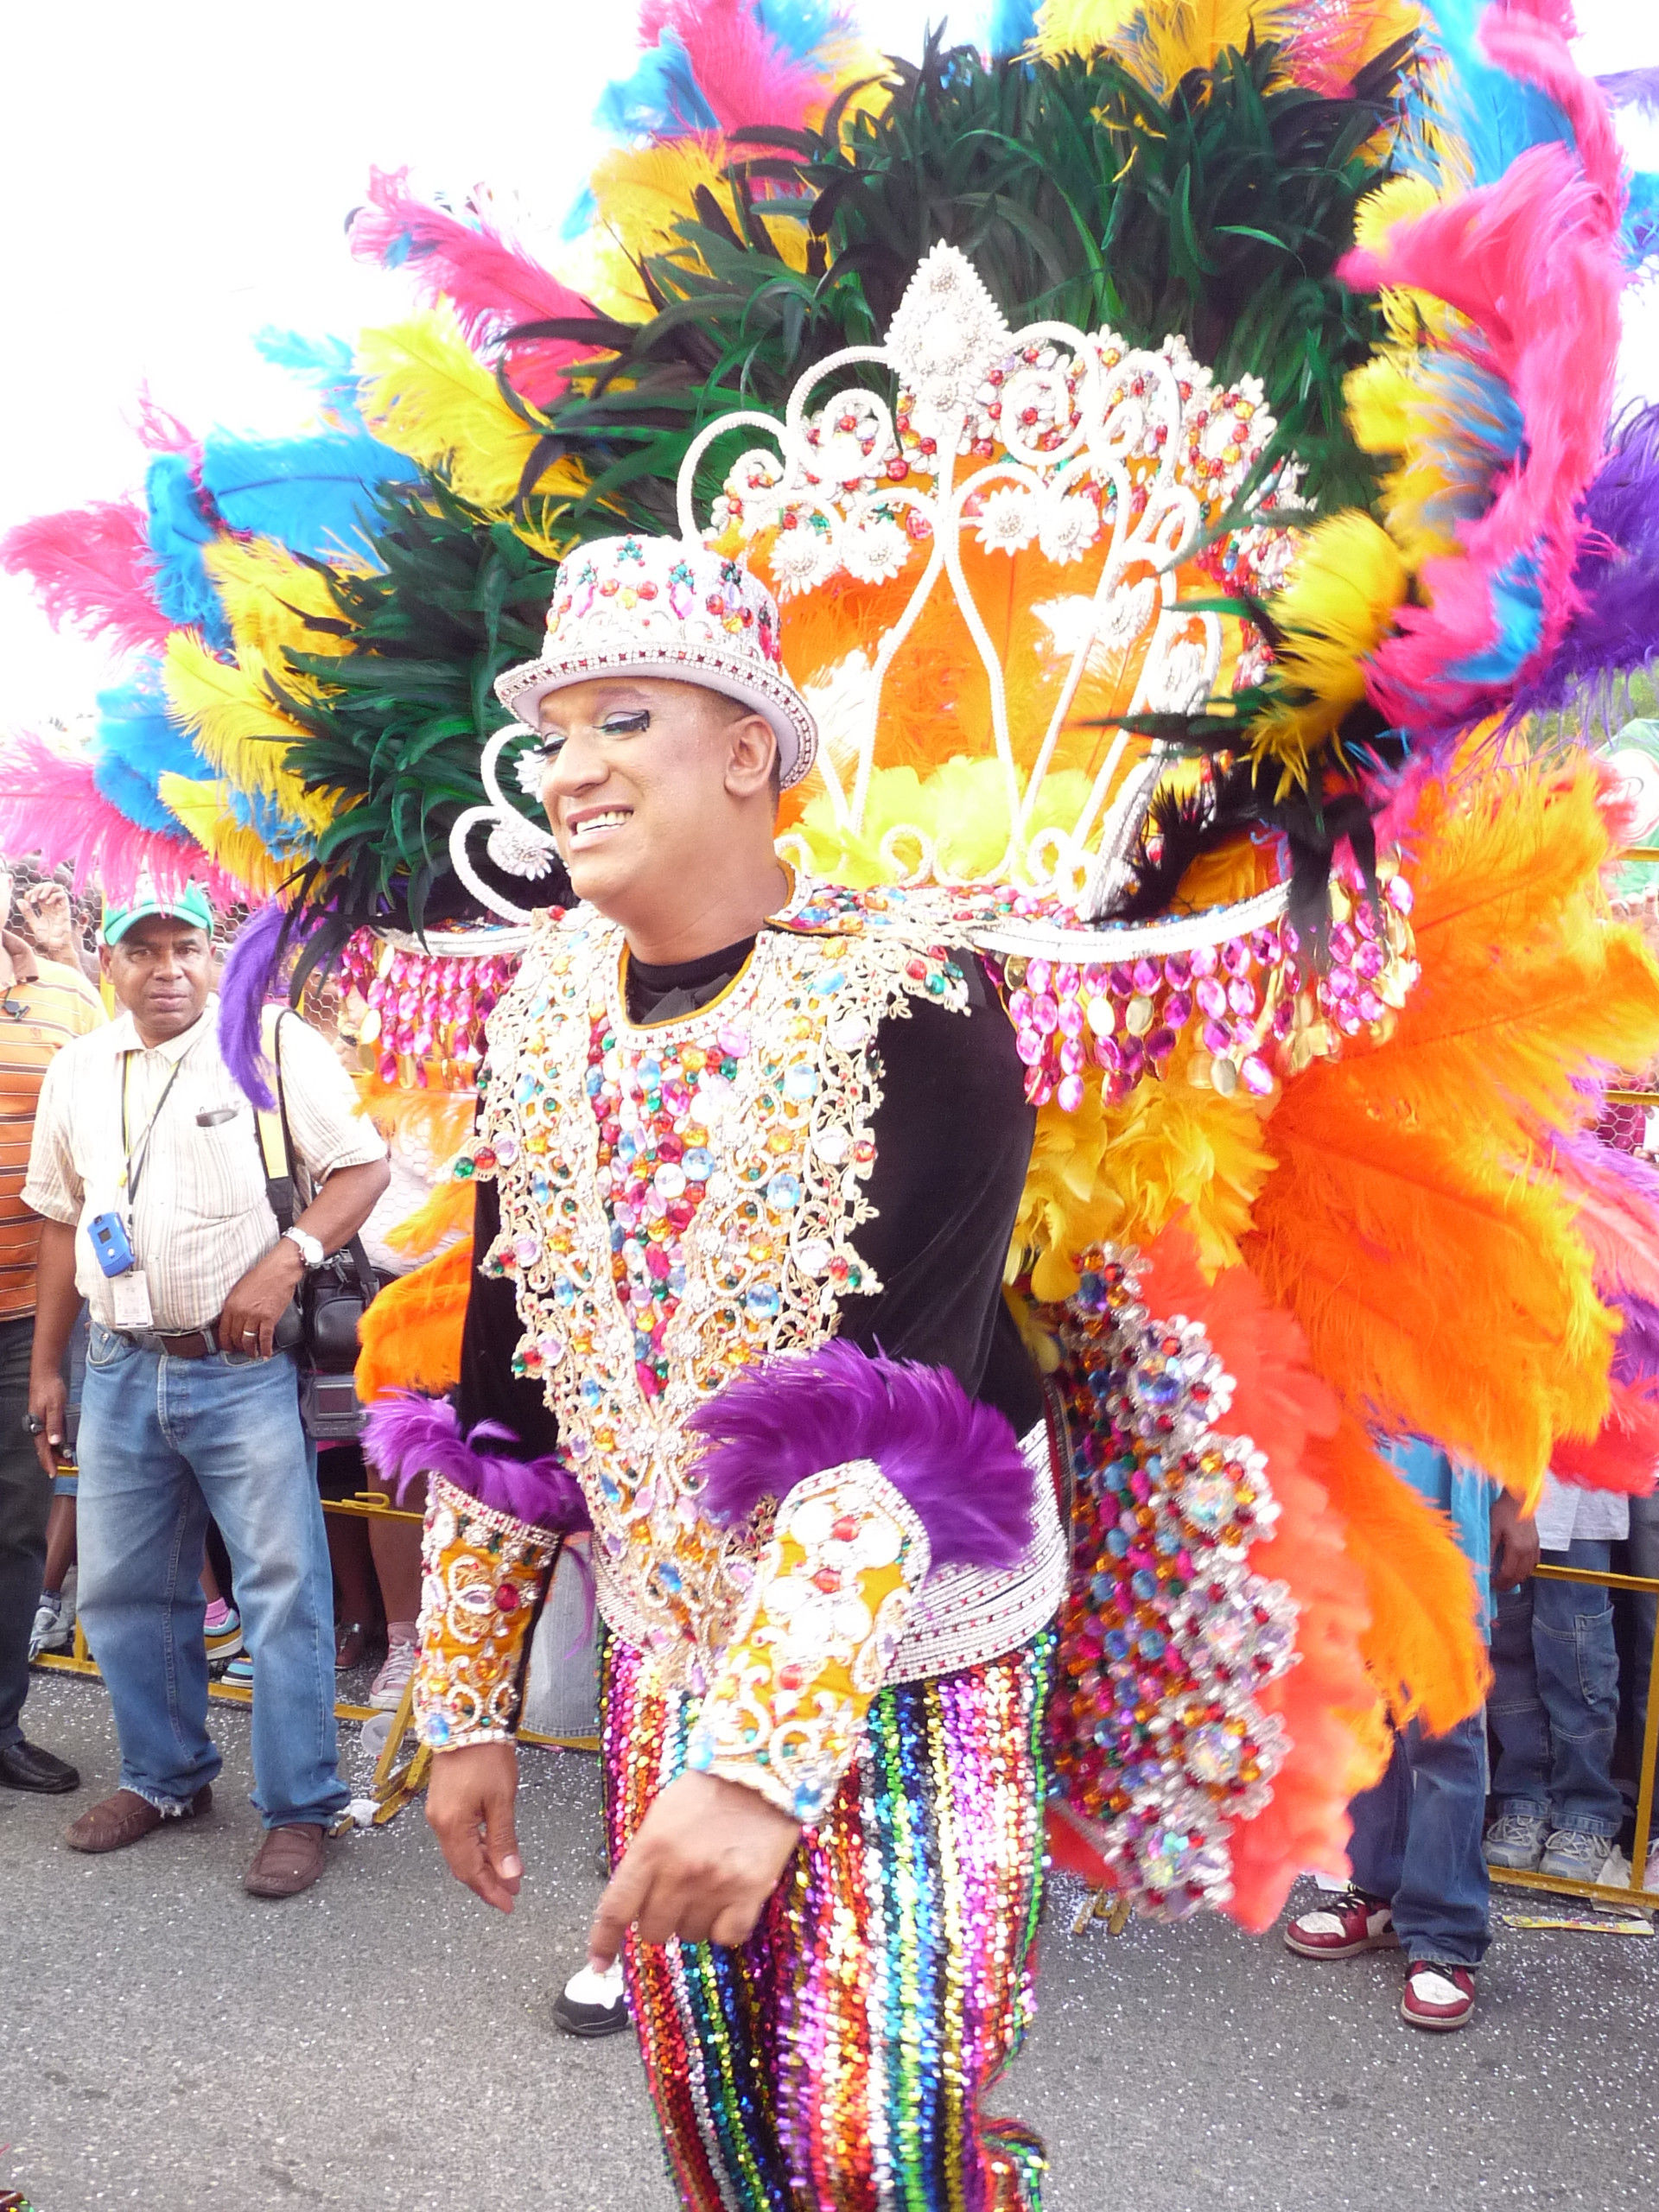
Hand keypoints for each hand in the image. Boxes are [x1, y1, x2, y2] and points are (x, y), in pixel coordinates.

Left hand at [18, 883, 76, 964]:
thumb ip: (28, 912)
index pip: (39, 891)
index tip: (28, 899)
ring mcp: (59, 906)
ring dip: (47, 888)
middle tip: (33, 898)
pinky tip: (47, 902)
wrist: (56, 947)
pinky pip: (63, 895)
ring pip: (57, 887)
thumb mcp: (33, 924)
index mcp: (45, 907)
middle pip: (48, 886)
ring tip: (40, 898)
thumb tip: (19, 900)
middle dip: (39, 888)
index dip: (32, 891)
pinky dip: (54, 895)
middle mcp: (53, 905)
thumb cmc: (46, 938)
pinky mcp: (65, 909)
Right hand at [27, 1371, 66, 1477]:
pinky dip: (58, 1442)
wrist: (46, 1374)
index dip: (49, 1462)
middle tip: (68, 1466)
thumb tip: (54, 1442)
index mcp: (38, 1425)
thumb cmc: (49, 1388)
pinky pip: (51, 1434)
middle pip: (45, 1448)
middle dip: (55, 1459)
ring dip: (58, 1451)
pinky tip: (65, 1444)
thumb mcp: (54, 1406)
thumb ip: (54, 1424)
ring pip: (48, 1442)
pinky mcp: (47, 1418)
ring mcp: (42, 1422)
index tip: (54, 1473)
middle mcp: (38, 1426)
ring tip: (69, 1458)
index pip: (43, 1450)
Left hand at [216, 1239, 303, 1357]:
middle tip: (241, 1351)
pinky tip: (265, 1354)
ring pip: (248, 1340)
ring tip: (252, 1354)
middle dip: (238, 1347)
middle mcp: (240, 1312)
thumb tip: (234, 1319)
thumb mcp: (240, 1288)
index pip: (224, 1330)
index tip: (228, 1348)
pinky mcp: (269, 1318)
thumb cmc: (261, 1275)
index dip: (226, 1342)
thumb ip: (235, 1304)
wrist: (278, 1270)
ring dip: (250, 1350)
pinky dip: (265, 1348)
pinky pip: (265, 1338)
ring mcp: (254, 1316)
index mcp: (231, 1304)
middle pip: (236, 1337)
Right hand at [426, 1741, 523, 1912]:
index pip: (470, 1871)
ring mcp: (439, 1813)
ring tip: (507, 1875)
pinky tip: (491, 1849)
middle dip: (486, 1882)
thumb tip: (510, 1875)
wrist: (466, 1718)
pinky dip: (476, 1848)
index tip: (509, 1905)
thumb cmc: (486, 1755)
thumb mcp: (502, 1799)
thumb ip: (504, 1840)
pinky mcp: (443, 1803)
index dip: (490, 1891)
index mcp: (452, 1826)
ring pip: (460, 1851)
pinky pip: (458, 1836)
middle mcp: (439, 1823)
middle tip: (510, 1894)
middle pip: (462, 1865)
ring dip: (483, 1865)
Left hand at [588, 1770, 801, 1970]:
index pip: (616, 1908)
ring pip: (689, 1936)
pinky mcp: (749, 1893)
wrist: (760, 1773)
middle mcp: (678, 1872)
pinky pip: (726, 1937)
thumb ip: (645, 1859)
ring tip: (709, 1888)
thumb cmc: (708, 1791)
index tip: (599, 1963)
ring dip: (693, 1921)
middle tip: (676, 1898)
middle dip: (660, 1919)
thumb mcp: (662, 1817)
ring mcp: (714, 1885)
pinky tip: (730, 1902)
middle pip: (653, 1930)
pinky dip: (725, 1927)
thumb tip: (633, 1903)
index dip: (604, 1941)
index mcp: (650, 1848)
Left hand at [1490, 1489, 1540, 1590]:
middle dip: (1508, 1584)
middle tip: (1497, 1586)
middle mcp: (1528, 1550)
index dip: (1499, 1582)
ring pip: (1528, 1571)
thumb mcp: (1491, 1528)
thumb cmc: (1503, 1511)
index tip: (1491, 1584)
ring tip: (1506, 1579)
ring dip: (1517, 1578)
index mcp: (1516, 1548)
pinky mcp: (1537, 1542)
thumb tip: (1484, 1564)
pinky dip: (1526, 1569)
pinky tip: (1518, 1568)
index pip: (1508, 1573)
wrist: (1519, 1499)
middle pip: (1519, 1576)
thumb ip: (1489, 1548)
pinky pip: (1534, 1562)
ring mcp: (1534, 1547)